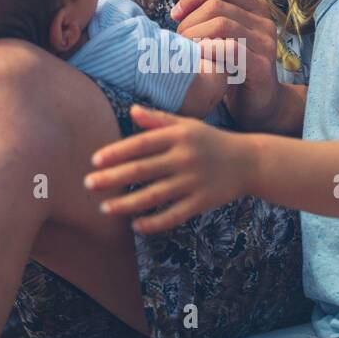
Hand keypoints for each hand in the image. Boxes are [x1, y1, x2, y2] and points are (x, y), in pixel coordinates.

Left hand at [84, 104, 252, 232]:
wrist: (250, 161)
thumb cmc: (211, 141)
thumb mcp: (187, 125)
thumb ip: (159, 120)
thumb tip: (131, 110)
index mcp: (179, 136)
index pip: (141, 144)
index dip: (117, 152)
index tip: (94, 161)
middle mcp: (185, 157)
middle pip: (142, 169)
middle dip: (113, 178)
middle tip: (88, 184)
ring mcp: (194, 181)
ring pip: (154, 195)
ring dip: (127, 204)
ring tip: (105, 208)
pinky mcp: (203, 201)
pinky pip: (174, 214)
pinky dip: (154, 222)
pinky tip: (135, 226)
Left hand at [171, 0, 282, 129]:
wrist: (258, 106)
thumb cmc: (233, 68)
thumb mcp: (220, 32)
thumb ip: (211, 2)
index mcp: (254, 8)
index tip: (176, 15)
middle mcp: (264, 21)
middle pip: (217, 5)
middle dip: (189, 21)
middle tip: (179, 41)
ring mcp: (266, 44)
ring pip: (221, 25)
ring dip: (194, 38)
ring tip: (186, 52)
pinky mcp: (262, 67)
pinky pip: (231, 50)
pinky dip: (208, 52)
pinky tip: (199, 61)